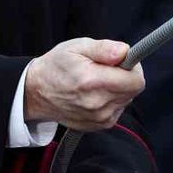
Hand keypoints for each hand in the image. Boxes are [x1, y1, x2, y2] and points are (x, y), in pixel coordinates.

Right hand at [23, 38, 144, 129]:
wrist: (36, 92)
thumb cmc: (57, 66)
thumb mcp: (77, 47)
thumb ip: (104, 48)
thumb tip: (125, 52)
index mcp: (93, 82)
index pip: (136, 81)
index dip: (133, 68)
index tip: (121, 62)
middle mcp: (97, 104)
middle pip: (133, 91)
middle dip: (126, 77)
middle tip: (107, 69)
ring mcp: (98, 118)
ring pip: (127, 100)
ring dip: (119, 89)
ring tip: (98, 82)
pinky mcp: (98, 125)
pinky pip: (118, 110)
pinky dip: (112, 101)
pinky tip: (96, 94)